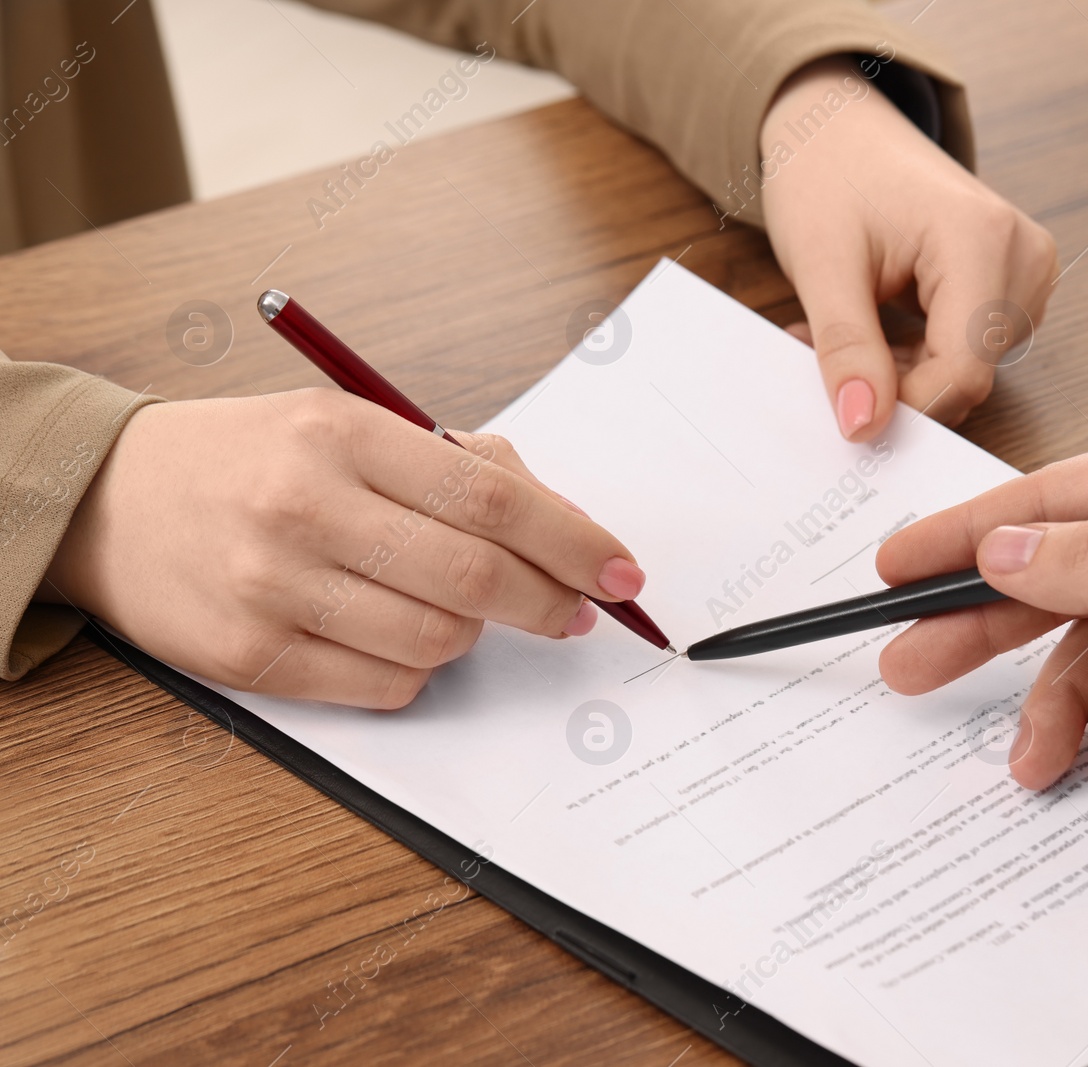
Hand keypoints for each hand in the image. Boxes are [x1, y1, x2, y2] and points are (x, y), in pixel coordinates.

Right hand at [42, 390, 647, 707]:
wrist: (113, 500)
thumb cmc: (256, 458)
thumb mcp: (350, 425)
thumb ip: (457, 465)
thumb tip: (561, 523)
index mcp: (343, 434)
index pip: (494, 496)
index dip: (574, 540)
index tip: (620, 570)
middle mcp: (305, 507)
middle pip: (476, 578)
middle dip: (550, 602)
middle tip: (577, 610)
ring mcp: (273, 588)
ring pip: (439, 641)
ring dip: (475, 633)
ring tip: (456, 606)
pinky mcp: (249, 658)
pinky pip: (386, 685)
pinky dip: (417, 667)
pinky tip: (398, 634)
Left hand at [758, 58, 1057, 440]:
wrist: (838, 126)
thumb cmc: (828, 173)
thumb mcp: (822, 265)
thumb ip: (847, 350)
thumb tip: (864, 426)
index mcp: (982, 238)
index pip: (963, 372)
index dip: (905, 406)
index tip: (844, 405)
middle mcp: (1023, 252)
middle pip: (970, 375)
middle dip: (897, 384)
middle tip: (826, 347)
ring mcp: (1028, 267)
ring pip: (970, 370)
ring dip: (906, 371)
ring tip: (852, 326)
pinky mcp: (1017, 280)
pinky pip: (973, 351)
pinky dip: (922, 355)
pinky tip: (882, 326)